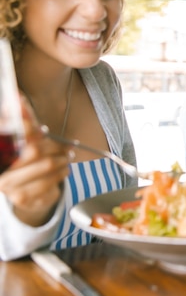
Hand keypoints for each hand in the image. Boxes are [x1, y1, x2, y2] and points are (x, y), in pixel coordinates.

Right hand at [0, 97, 69, 225]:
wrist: (24, 193)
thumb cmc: (25, 161)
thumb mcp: (24, 139)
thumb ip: (22, 119)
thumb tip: (18, 96)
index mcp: (0, 154)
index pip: (15, 136)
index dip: (28, 129)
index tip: (43, 129)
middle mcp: (0, 172)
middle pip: (33, 150)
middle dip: (54, 146)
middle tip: (68, 146)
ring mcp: (8, 187)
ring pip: (45, 166)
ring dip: (62, 160)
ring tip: (68, 157)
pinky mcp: (22, 199)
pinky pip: (50, 182)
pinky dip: (61, 174)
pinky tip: (64, 170)